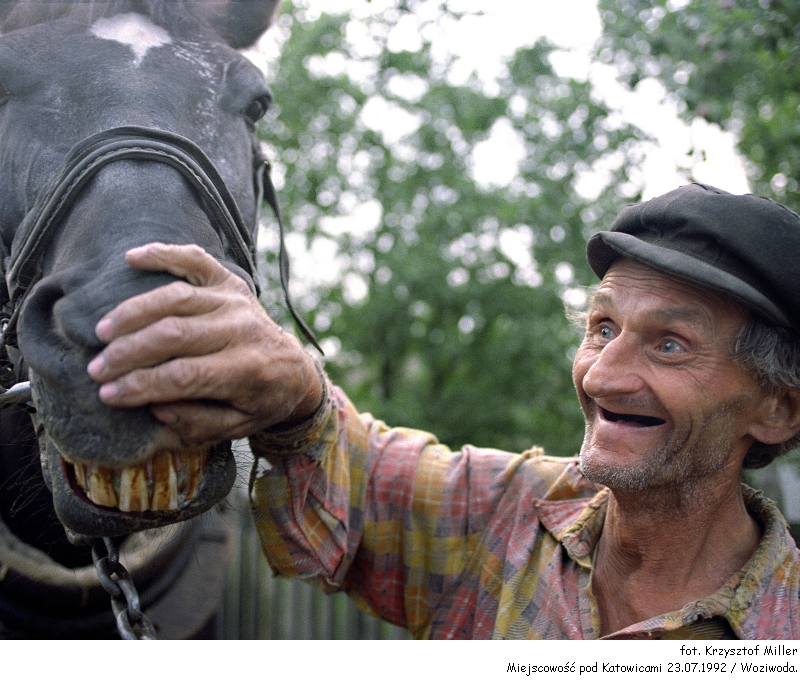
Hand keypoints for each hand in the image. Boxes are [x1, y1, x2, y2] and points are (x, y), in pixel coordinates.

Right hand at [86, 243, 322, 444]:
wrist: (294, 370)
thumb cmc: (260, 401)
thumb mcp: (237, 426)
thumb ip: (198, 423)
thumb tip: (156, 406)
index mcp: (246, 370)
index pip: (182, 375)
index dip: (140, 385)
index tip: (107, 394)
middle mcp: (242, 330)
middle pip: (173, 335)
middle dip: (128, 353)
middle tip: (97, 368)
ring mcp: (236, 301)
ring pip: (176, 298)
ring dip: (133, 313)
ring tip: (103, 331)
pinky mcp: (231, 283)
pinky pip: (197, 260)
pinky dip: (164, 254)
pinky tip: (132, 258)